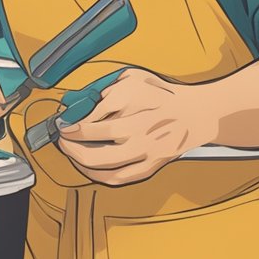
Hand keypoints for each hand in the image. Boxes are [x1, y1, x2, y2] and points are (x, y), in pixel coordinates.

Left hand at [55, 68, 214, 185]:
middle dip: (72, 149)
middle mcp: (142, 139)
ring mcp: (146, 157)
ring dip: (82, 164)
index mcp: (137, 115)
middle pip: (96, 154)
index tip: (63, 124)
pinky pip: (119, 179)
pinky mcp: (150, 168)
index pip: (94, 126)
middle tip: (63, 140)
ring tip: (72, 154)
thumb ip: (108, 89)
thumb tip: (82, 102)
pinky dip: (99, 175)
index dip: (73, 128)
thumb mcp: (134, 79)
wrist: (195, 114)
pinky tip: (90, 167)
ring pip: (105, 171)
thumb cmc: (163, 95)